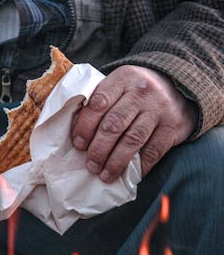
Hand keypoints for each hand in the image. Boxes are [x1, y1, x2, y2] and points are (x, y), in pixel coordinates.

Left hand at [71, 65, 198, 181]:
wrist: (177, 86)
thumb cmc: (137, 91)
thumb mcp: (120, 84)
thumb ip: (101, 100)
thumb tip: (77, 133)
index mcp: (123, 78)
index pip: (98, 103)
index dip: (85, 126)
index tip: (78, 144)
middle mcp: (141, 92)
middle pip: (114, 124)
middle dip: (98, 149)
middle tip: (91, 165)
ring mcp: (158, 109)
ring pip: (132, 140)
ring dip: (115, 162)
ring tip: (105, 175)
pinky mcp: (173, 126)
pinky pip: (153, 151)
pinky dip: (139, 166)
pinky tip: (128, 175)